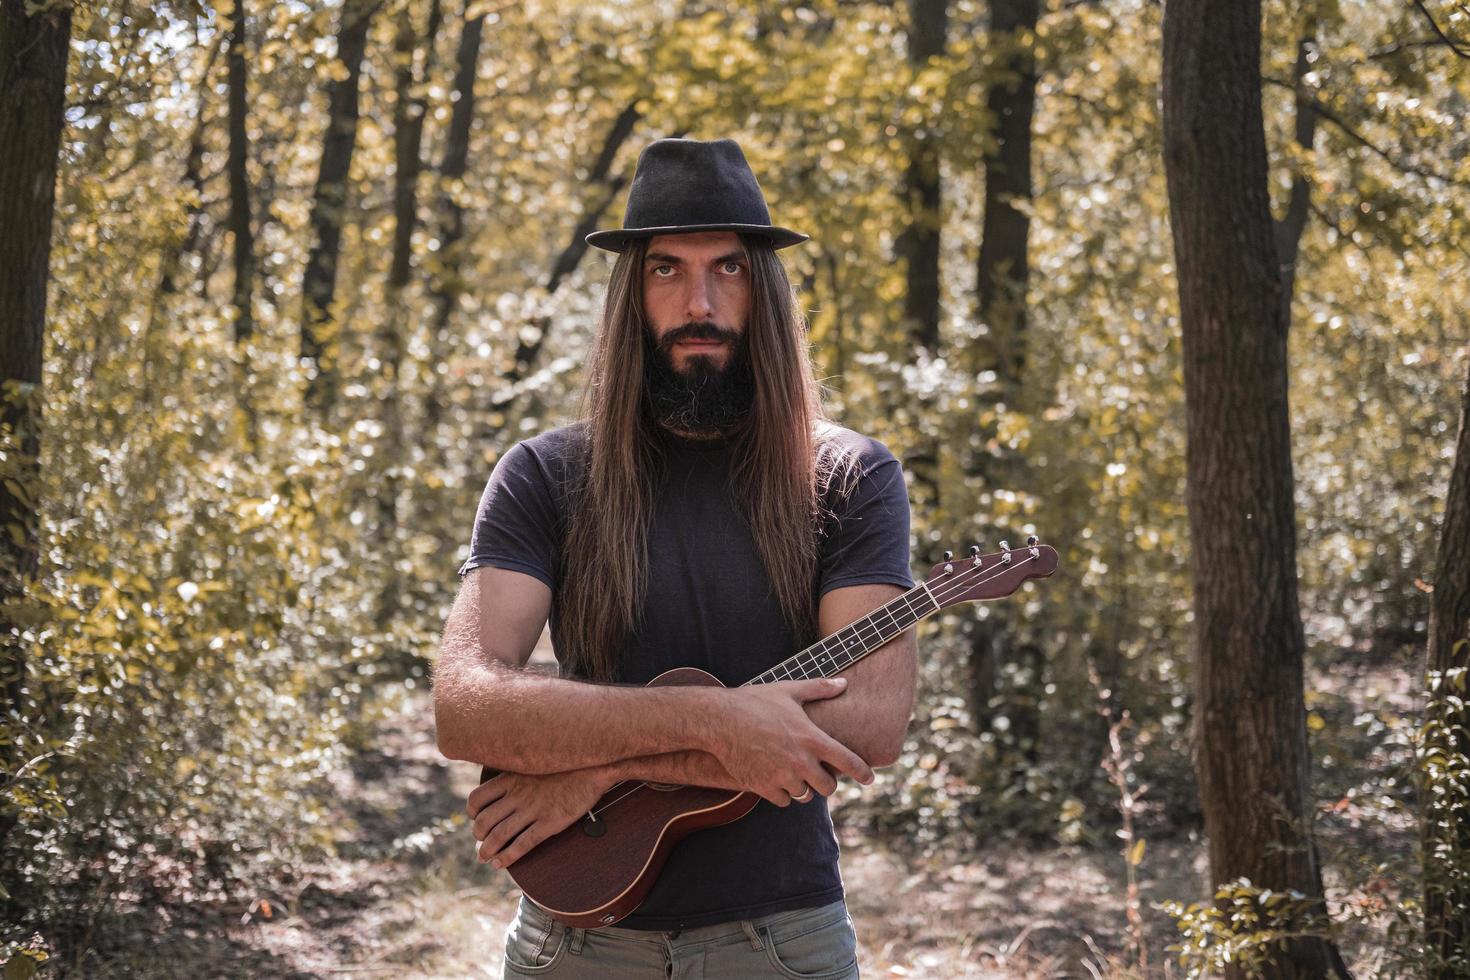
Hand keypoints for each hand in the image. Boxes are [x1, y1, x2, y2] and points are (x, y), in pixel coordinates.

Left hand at [466, 768, 611, 868]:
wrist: (593, 767)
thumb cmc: (563, 765)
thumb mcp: (533, 763)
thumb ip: (515, 774)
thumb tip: (500, 787)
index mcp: (511, 778)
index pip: (477, 799)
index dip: (472, 814)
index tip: (476, 820)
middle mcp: (518, 794)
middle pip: (484, 821)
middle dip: (478, 837)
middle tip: (481, 843)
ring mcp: (534, 809)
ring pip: (499, 836)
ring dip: (487, 851)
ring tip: (485, 858)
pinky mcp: (550, 823)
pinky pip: (522, 844)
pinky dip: (507, 858)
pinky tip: (501, 864)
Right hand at [710, 677, 873, 806]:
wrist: (719, 720)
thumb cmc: (755, 701)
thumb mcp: (789, 690)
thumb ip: (819, 689)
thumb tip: (843, 683)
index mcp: (811, 738)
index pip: (848, 761)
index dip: (863, 772)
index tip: (870, 778)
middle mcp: (800, 761)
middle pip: (828, 787)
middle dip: (826, 782)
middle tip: (820, 774)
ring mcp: (781, 776)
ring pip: (805, 796)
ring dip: (804, 788)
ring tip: (795, 774)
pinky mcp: (763, 787)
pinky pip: (783, 801)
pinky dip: (783, 794)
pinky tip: (777, 780)